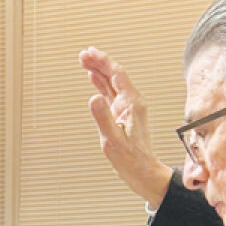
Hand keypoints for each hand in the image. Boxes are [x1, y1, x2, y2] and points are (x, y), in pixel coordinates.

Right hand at [79, 47, 173, 206]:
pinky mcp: (122, 115)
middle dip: (99, 62)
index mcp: (132, 104)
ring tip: (85, 61)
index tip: (89, 53)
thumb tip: (93, 97)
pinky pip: (111, 94)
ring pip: (111, 83)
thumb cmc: (129, 159)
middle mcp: (131, 102)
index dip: (103, 62)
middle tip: (83, 54)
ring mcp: (127, 108)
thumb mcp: (112, 140)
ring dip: (99, 71)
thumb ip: (103, 117)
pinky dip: (101, 84)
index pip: (117, 75)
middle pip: (114, 75)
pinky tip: (93, 78)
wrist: (142, 171)